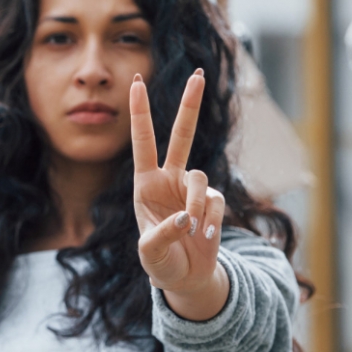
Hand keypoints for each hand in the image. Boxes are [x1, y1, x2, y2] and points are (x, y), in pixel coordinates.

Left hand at [130, 69, 227, 319]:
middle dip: (190, 105)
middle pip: (182, 136)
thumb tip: (185, 217)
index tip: (136, 83)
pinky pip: (215, 203)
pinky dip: (210, 222)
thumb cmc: (160, 262)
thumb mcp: (150, 253)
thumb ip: (161, 235)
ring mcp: (193, 189)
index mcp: (145, 184)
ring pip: (200, 181)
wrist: (186, 278)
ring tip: (192, 232)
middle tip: (200, 74)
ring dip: (197, 206)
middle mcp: (169, 180)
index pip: (142, 143)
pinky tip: (203, 239)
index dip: (139, 113)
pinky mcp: (213, 203)